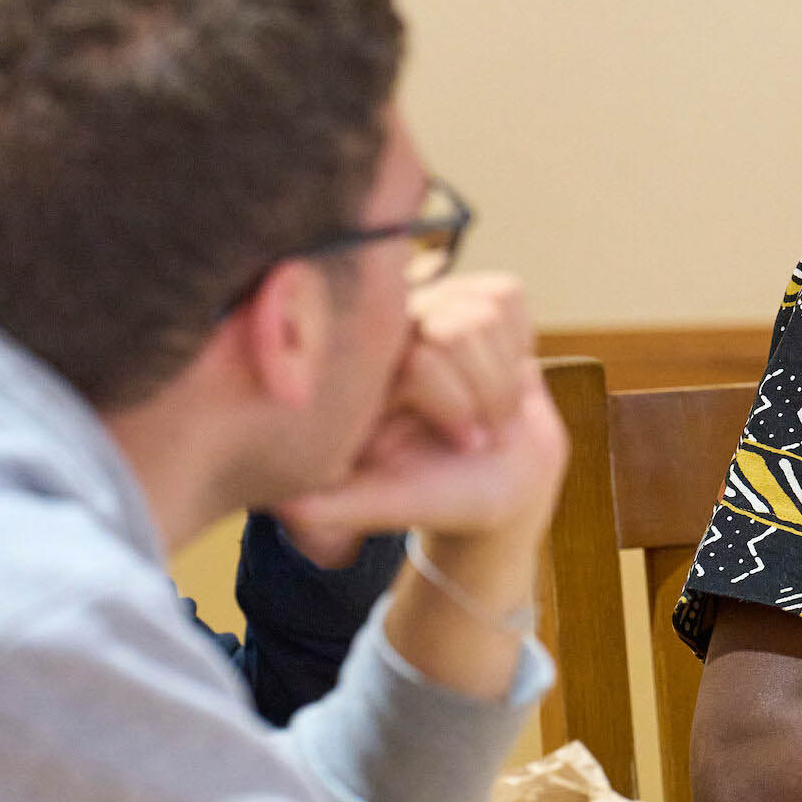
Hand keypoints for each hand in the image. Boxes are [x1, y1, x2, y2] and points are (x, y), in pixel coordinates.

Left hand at [274, 273, 567, 558]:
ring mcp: (433, 304)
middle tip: (480, 431)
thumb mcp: (385, 503)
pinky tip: (503, 371)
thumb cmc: (442, 495)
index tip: (463, 446)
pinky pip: (509, 296)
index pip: (419, 360)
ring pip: (488, 312)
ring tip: (491, 408)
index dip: (454, 405)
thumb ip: (331, 505)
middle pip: (459, 328)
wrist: (504, 482)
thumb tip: (282, 504)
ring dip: (504, 374)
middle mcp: (390, 329)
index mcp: (359, 371)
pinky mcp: (476, 296)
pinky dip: (519, 342)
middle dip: (484, 392)